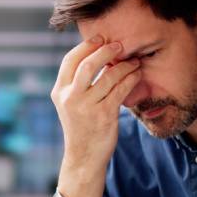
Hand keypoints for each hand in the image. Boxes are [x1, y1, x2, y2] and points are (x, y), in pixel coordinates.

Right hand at [51, 36, 141, 196]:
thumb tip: (95, 54)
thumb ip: (76, 83)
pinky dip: (130, 79)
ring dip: (123, 65)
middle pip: (87, 64)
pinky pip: (120, 90)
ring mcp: (86, 107)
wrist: (84, 157)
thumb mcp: (70, 104)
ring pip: (107, 76)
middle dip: (105, 51)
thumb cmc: (81, 127)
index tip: (100, 38)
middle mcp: (70, 98)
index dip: (86, 46)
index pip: (70, 60)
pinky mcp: (104, 115)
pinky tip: (136, 74)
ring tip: (133, 60)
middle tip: (119, 45)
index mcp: (59, 92)